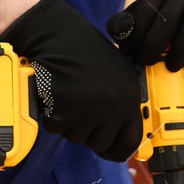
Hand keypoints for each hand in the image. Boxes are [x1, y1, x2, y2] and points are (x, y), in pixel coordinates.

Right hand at [0, 0, 143, 160]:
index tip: (106, 149)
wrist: (57, 34)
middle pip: (99, 143)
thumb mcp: (116, 75)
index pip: (131, 140)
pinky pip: (56, 128)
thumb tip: (121, 135)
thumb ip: (121, 103)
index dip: (117, 149)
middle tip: (79, 105)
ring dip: (68, 122)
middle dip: (87, 131)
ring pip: (76, 137)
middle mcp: (115, 106)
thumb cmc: (83, 52)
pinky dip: (51, 115)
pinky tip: (55, 93)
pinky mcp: (65, 110)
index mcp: (130, 96)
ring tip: (68, 93)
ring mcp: (91, 109)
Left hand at [108, 0, 183, 74]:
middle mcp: (179, 0)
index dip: (135, 34)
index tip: (130, 53)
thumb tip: (121, 32)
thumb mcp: (134, 27)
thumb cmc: (153, 31)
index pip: (144, 10)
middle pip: (169, 17)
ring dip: (181, 47)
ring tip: (171, 67)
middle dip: (154, 44)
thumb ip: (120, 27)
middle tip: (147, 62)